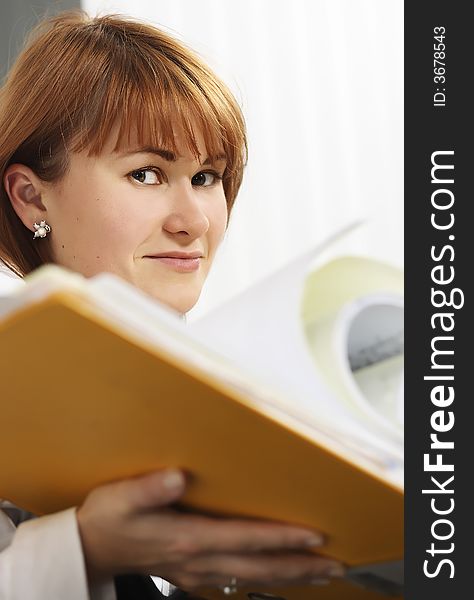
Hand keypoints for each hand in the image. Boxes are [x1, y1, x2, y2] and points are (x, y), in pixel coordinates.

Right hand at [76, 469, 344, 590]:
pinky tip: (278, 575)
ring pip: (253, 577)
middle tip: (334, 562)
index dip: (281, 537)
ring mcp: (197, 571)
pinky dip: (265, 577)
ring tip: (320, 572)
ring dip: (289, 575)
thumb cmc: (109, 517)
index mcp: (187, 538)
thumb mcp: (121, 497)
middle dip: (299, 565)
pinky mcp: (193, 573)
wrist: (91, 546)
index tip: (313, 535)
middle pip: (259, 566)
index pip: (245, 539)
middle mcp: (198, 559)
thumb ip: (149, 488)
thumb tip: (176, 477)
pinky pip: (238, 578)